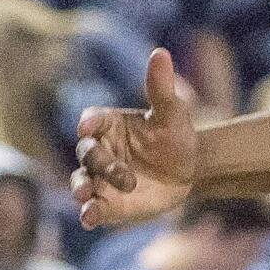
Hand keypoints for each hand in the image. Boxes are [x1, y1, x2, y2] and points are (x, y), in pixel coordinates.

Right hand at [71, 49, 196, 228]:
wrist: (188, 172)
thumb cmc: (176, 136)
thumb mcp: (173, 112)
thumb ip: (161, 87)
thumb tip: (160, 52)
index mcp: (110, 123)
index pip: (92, 120)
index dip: (88, 123)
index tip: (87, 127)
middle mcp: (100, 150)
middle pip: (87, 154)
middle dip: (98, 163)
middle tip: (119, 173)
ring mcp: (100, 179)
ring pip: (82, 181)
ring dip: (81, 188)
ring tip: (85, 195)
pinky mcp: (106, 204)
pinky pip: (91, 209)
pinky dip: (87, 213)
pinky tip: (89, 217)